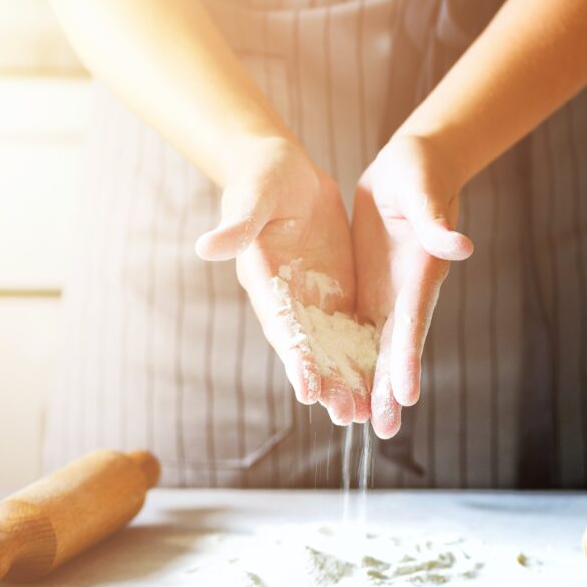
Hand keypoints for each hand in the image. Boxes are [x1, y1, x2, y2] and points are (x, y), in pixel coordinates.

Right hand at [196, 137, 367, 423]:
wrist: (282, 170)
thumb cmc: (261, 178)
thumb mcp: (252, 198)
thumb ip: (237, 225)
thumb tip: (207, 246)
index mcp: (265, 282)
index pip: (281, 328)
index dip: (295, 359)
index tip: (309, 390)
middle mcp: (288, 300)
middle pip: (309, 350)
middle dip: (327, 383)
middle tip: (347, 415)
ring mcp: (312, 298)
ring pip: (330, 347)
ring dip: (345, 378)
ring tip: (362, 414)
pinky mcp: (334, 290)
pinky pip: (349, 327)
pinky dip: (361, 354)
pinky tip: (379, 380)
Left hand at [353, 134, 473, 438]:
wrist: (410, 167)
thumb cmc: (420, 172)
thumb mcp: (423, 191)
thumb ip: (436, 221)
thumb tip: (461, 246)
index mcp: (419, 274)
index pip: (413, 322)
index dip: (409, 358)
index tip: (407, 395)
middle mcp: (406, 293)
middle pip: (397, 348)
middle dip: (389, 389)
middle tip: (382, 431)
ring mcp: (388, 295)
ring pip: (377, 347)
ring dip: (372, 384)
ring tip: (363, 423)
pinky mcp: (372, 289)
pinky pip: (359, 330)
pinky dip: (353, 358)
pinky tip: (342, 384)